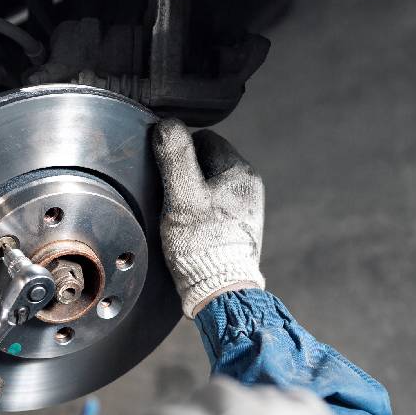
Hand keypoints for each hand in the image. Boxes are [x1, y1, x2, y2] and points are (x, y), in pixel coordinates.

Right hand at [152, 119, 264, 317]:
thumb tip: (168, 124)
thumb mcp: (182, 197)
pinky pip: (216, 206)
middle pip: (208, 161)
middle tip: (170, 196)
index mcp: (240, 171)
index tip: (166, 172)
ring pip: (211, 184)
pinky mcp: (241, 226)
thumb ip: (175, 158)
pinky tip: (192, 228)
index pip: (204, 139)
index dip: (180, 150)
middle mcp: (249, 185)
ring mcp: (247, 207)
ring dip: (192, 193)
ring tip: (180, 215)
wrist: (221, 291)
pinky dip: (201, 211)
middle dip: (186, 173)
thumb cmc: (201, 245)